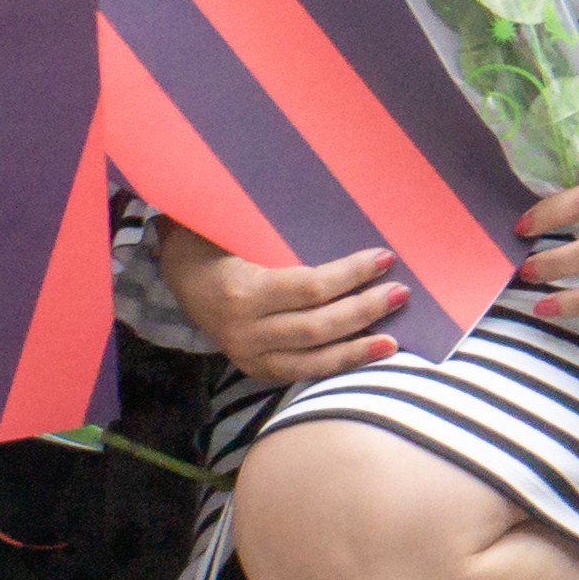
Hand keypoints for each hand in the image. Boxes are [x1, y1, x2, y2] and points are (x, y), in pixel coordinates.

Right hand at [160, 227, 407, 385]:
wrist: (178, 274)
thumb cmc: (216, 240)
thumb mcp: (237, 226)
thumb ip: (277, 227)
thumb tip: (344, 206)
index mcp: (240, 292)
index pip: (309, 288)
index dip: (350, 276)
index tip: (385, 258)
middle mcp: (244, 330)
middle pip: (316, 327)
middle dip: (363, 311)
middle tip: (400, 293)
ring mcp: (247, 355)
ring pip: (312, 359)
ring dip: (357, 349)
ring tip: (394, 340)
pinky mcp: (254, 369)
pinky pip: (301, 373)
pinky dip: (335, 366)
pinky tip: (365, 356)